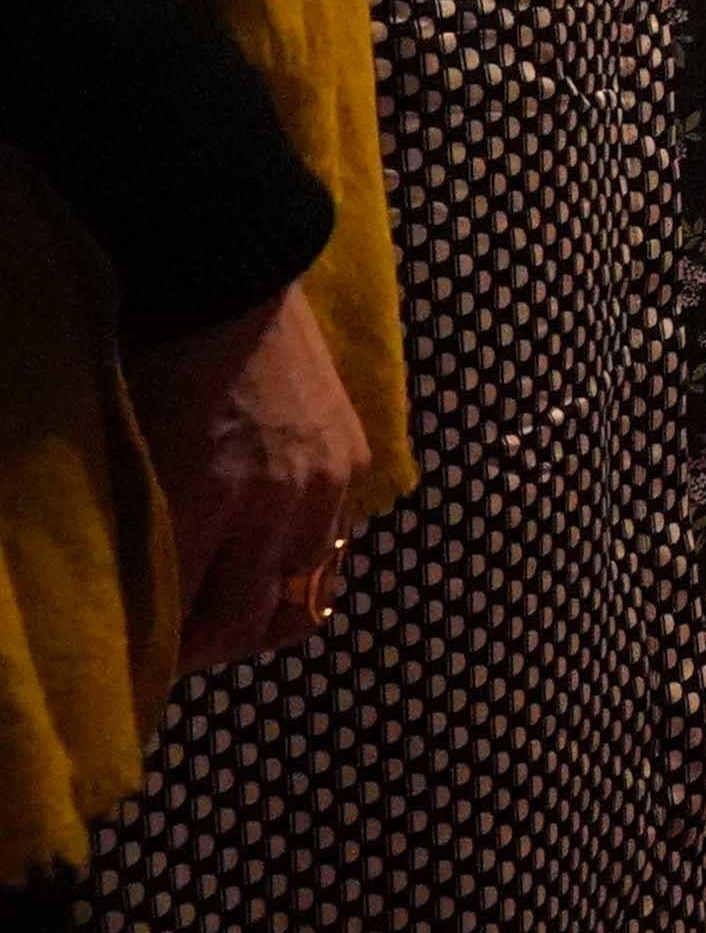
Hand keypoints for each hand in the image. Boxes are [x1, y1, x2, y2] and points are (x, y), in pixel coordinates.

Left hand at [130, 284, 362, 672]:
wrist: (228, 272)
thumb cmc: (147, 354)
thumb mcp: (126, 451)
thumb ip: (137, 527)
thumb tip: (132, 590)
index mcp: (206, 505)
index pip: (187, 622)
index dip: (161, 655)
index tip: (135, 660)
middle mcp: (275, 508)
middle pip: (248, 625)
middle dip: (207, 648)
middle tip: (173, 647)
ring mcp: (323, 484)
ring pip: (303, 595)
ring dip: (261, 611)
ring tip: (226, 606)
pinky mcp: (352, 458)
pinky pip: (332, 544)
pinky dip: (299, 564)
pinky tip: (268, 555)